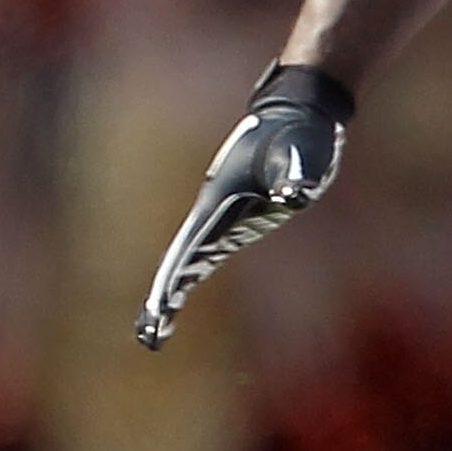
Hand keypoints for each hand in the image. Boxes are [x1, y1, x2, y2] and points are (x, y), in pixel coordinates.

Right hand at [135, 62, 351, 347]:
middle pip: (182, 259)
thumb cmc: (301, 135)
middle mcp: (214, 212)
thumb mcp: (301, 153)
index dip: (177, 279)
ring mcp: (223, 218)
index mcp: (221, 200)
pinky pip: (205, 255)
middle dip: (165, 296)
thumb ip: (295, 173)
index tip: (162, 308)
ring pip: (189, 259)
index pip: (192, 247)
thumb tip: (294, 195)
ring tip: (155, 329)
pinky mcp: (236, 221)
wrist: (297, 114)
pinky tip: (178, 295)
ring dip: (171, 290)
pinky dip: (187, 278)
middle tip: (150, 336)